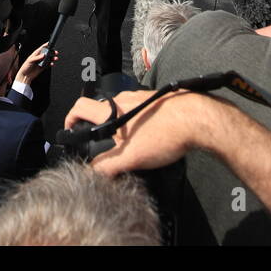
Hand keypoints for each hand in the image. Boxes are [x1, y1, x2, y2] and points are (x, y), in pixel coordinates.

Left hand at [16, 43, 56, 84]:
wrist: (25, 76)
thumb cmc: (25, 67)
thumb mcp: (30, 60)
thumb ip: (37, 58)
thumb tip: (43, 55)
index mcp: (35, 54)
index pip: (41, 48)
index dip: (46, 45)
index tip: (50, 43)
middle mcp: (39, 57)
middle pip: (47, 53)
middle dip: (51, 52)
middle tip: (55, 52)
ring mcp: (41, 62)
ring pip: (48, 59)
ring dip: (52, 58)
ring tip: (55, 58)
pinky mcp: (42, 67)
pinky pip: (48, 64)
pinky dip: (51, 64)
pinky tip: (52, 63)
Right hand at [63, 90, 204, 176]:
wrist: (200, 118)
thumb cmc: (165, 133)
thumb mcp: (132, 156)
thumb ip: (107, 166)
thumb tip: (90, 174)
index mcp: (113, 109)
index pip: (80, 107)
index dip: (70, 118)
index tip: (69, 131)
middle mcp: (125, 98)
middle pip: (102, 110)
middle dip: (99, 127)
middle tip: (103, 146)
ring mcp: (143, 97)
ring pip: (123, 110)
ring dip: (120, 125)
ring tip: (129, 145)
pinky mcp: (159, 100)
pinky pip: (140, 110)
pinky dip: (138, 122)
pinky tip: (150, 137)